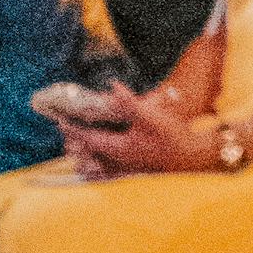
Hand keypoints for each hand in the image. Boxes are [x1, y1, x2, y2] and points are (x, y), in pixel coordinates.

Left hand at [60, 83, 217, 181]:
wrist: (192, 156)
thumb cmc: (172, 137)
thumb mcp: (151, 117)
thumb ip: (129, 102)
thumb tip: (112, 86)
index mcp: (120, 148)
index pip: (89, 138)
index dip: (73, 129)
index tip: (59, 120)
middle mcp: (120, 160)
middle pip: (90, 153)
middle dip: (76, 141)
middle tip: (65, 129)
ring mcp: (128, 165)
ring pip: (98, 161)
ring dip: (86, 152)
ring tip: (76, 143)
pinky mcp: (136, 167)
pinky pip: (109, 166)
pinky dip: (99, 161)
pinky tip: (99, 157)